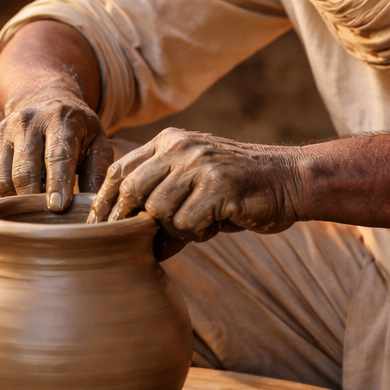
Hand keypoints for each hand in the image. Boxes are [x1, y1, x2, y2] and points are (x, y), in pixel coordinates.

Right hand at [0, 89, 111, 211]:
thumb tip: (91, 206)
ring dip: (18, 202)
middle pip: (25, 171)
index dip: (57, 183)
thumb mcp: (97, 143)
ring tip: (35, 208)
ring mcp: (2, 133)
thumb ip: (98, 173)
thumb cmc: (76, 132)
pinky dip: (4, 198)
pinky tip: (20, 198)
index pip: (57, 155)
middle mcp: (26, 122)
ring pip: (3, 180)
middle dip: (35, 199)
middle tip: (48, 217)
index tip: (58, 208)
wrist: (44, 103)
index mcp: (59, 119)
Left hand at [87, 128, 303, 245]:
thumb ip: (165, 207)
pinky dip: (196, 233)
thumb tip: (138, 248)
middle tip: (134, 243)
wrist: (292, 180)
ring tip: (200, 225)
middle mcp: (181, 147)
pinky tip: (216, 225)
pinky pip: (186, 223)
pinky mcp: (219, 185)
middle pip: (133, 189)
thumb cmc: (242, 190)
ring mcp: (200, 164)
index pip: (120, 169)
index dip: (105, 201)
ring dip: (174, 228)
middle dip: (129, 222)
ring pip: (158, 209)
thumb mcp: (198, 189)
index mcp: (170, 141)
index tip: (97, 228)